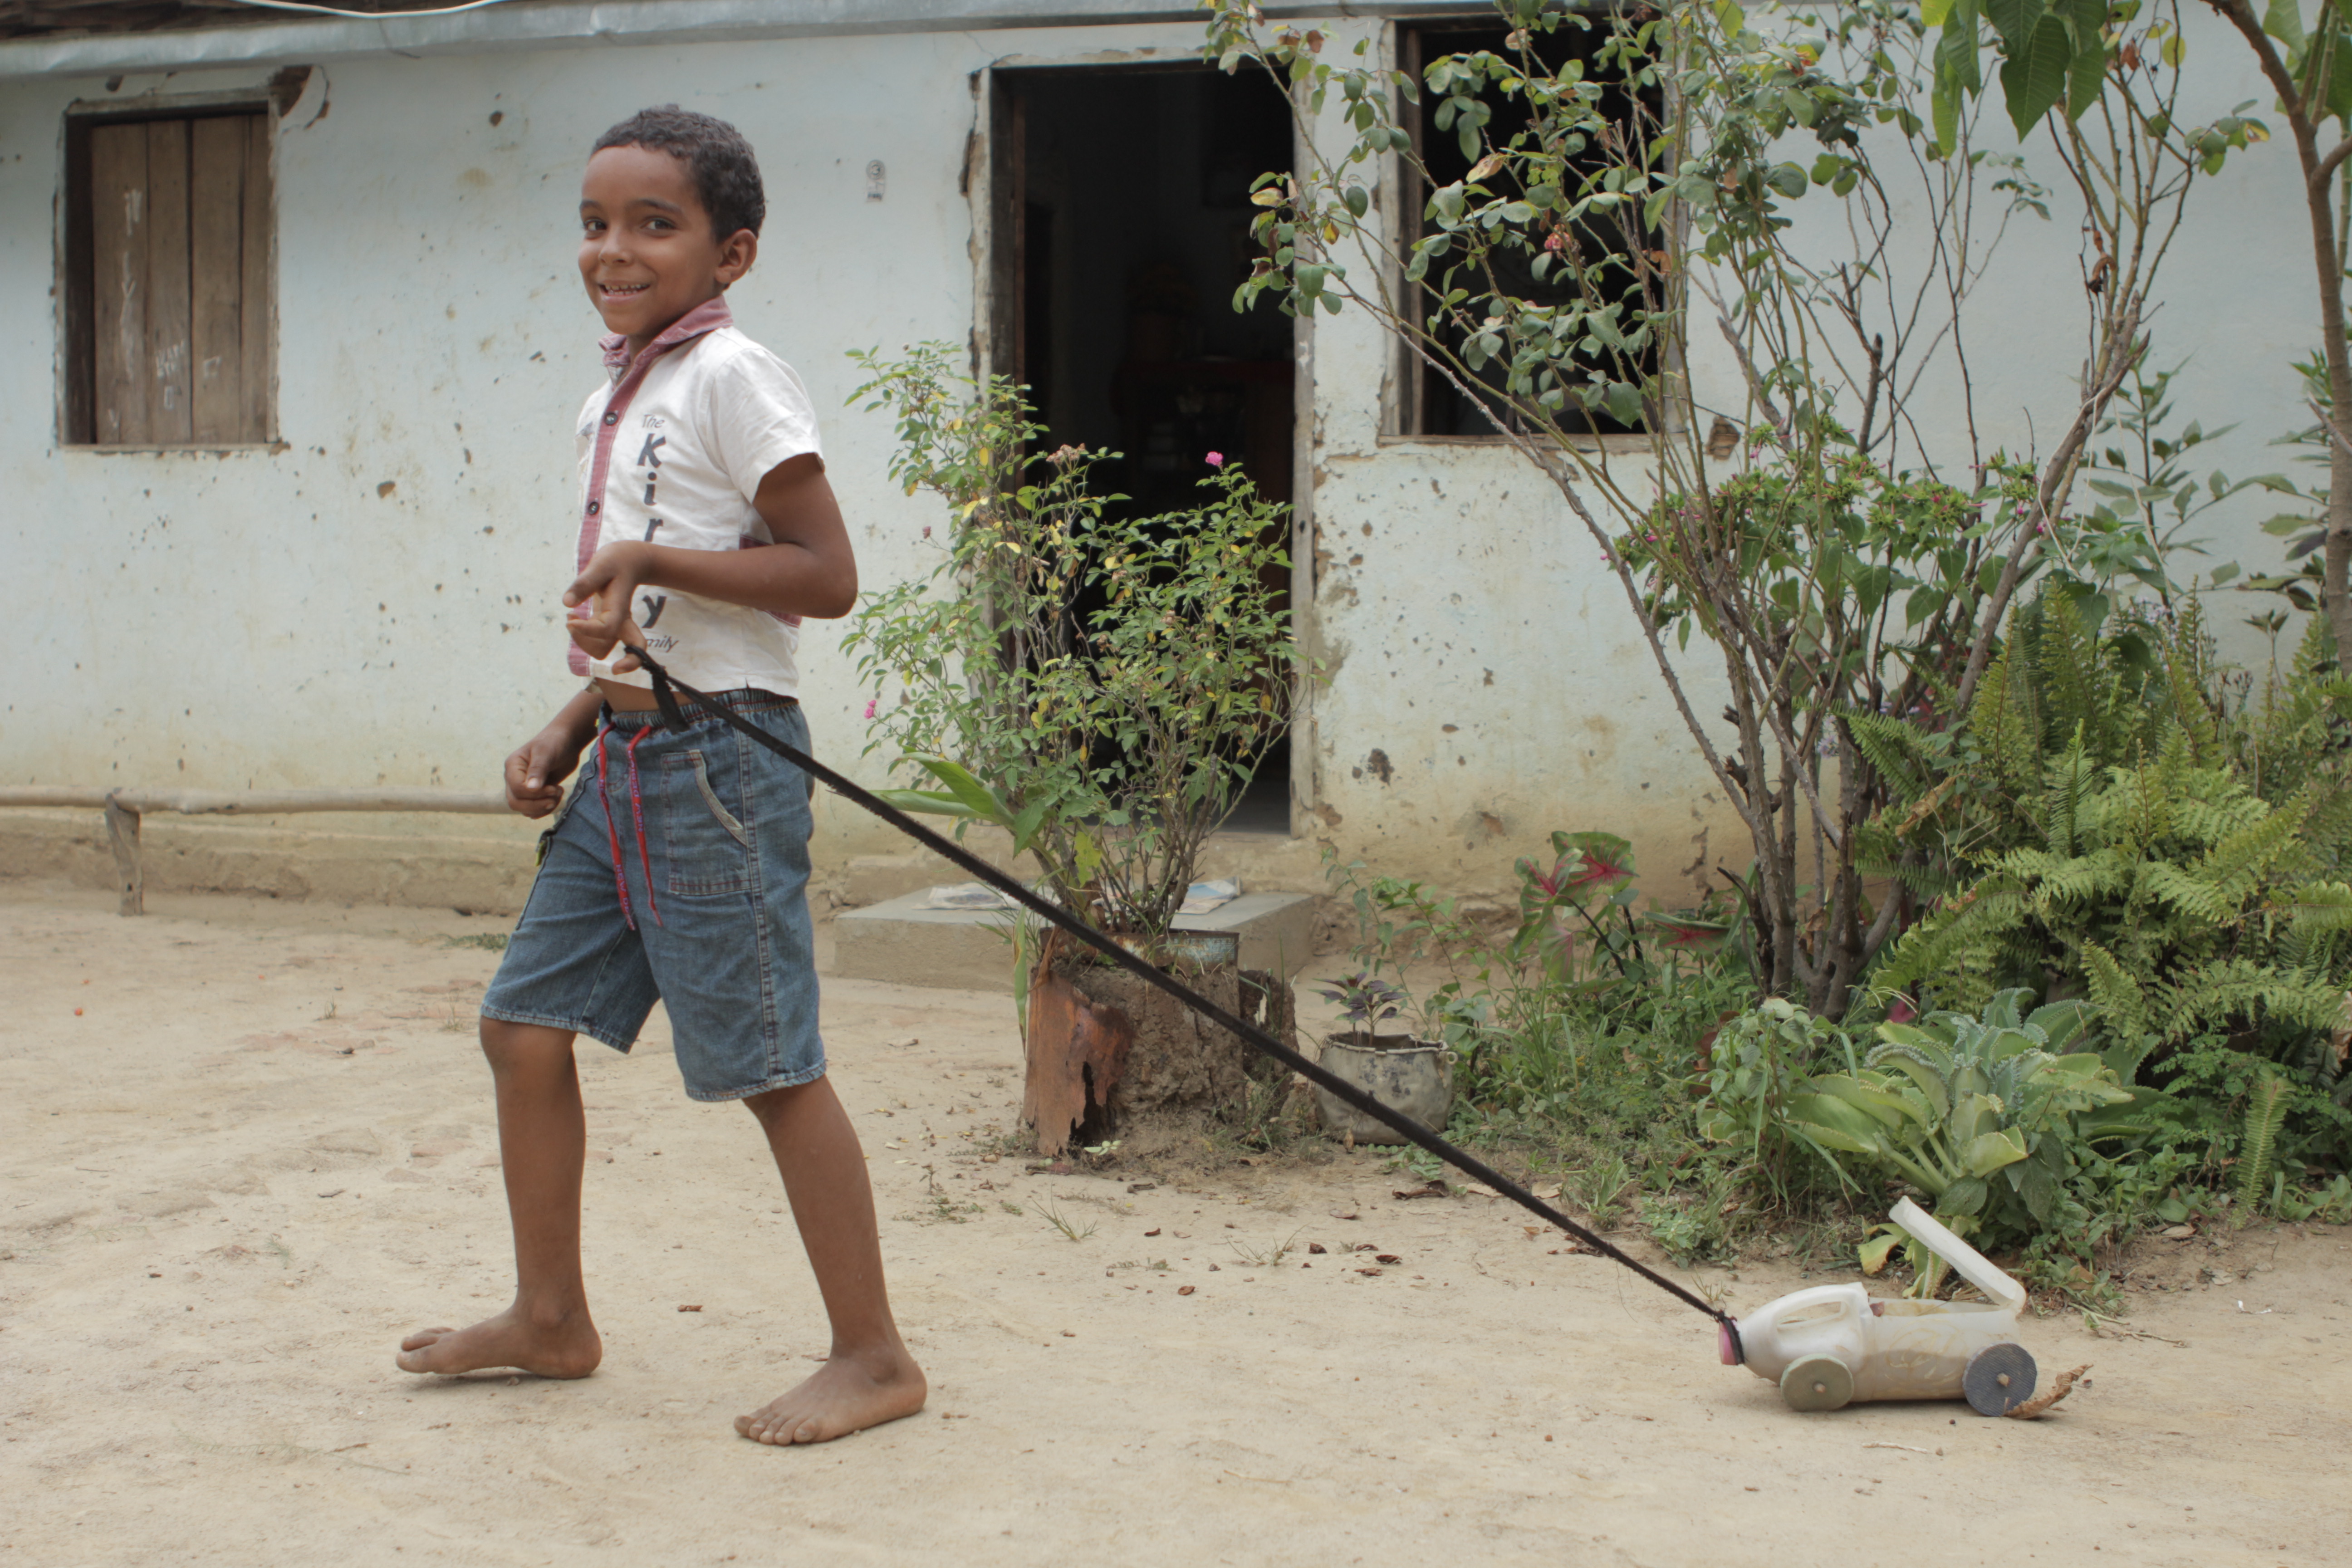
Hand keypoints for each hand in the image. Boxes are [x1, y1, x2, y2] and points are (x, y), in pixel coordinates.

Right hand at [504, 726, 583, 818]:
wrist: (566, 742)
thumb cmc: (555, 743)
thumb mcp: (547, 753)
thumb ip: (538, 770)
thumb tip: (531, 788)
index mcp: (512, 766)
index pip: (517, 788)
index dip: (536, 793)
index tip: (554, 787)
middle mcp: (513, 778)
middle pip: (515, 802)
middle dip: (537, 804)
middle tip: (557, 793)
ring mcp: (521, 787)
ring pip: (523, 809)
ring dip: (543, 807)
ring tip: (558, 793)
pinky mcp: (532, 794)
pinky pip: (532, 810)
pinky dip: (544, 810)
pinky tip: (556, 798)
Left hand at [564, 541, 650, 668]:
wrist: (633, 562)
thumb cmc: (618, 561)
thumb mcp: (601, 565)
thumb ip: (585, 582)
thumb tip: (566, 603)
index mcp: (620, 609)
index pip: (607, 630)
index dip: (587, 629)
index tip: (570, 617)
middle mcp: (620, 623)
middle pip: (605, 649)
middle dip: (584, 642)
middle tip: (572, 622)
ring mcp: (615, 626)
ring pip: (599, 650)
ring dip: (581, 641)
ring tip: (572, 619)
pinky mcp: (607, 625)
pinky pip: (595, 642)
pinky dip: (581, 636)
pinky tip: (575, 618)